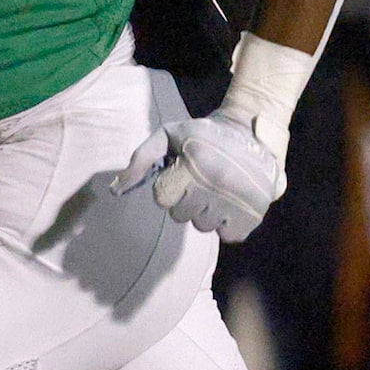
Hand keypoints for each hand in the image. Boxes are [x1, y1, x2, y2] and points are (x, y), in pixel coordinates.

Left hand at [116, 111, 286, 241]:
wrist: (252, 133)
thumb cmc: (204, 136)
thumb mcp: (169, 136)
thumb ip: (140, 160)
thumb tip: (115, 190)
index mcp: (194, 163)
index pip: (162, 199)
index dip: (169, 186)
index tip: (183, 172)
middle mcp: (217, 183)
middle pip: (180, 216)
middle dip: (187, 200)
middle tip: (202, 180)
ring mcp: (237, 201)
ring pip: (203, 226)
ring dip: (207, 212)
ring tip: (218, 189)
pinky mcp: (254, 214)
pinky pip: (228, 235)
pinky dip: (228, 223)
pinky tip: (232, 202)